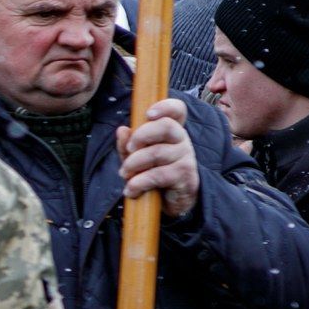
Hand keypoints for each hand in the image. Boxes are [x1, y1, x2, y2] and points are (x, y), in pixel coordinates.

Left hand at [116, 97, 199, 218]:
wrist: (169, 202)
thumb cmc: (152, 173)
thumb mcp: (135, 158)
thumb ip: (127, 145)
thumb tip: (122, 130)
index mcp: (170, 130)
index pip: (177, 110)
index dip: (165, 107)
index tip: (148, 114)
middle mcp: (182, 139)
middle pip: (167, 126)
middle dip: (141, 136)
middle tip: (129, 150)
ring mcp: (186, 156)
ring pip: (158, 152)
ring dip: (134, 164)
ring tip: (125, 175)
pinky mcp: (185, 175)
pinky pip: (159, 175)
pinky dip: (139, 183)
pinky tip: (131, 190)